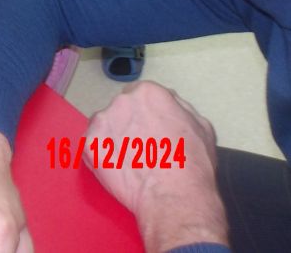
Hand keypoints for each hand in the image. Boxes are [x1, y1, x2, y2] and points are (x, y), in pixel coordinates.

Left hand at [85, 81, 227, 249]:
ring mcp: (102, 123)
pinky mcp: (89, 145)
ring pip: (104, 126)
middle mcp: (122, 102)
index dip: (145, 114)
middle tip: (142, 148)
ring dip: (113, 138)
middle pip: (120, 109)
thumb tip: (169, 101)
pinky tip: (118, 169)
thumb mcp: (200, 126)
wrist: (174, 196)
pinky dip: (102, 156)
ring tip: (130, 161)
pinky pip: (93, 147)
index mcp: (148, 93)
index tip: (149, 129)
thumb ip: (180, 107)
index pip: (139, 95)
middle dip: (128, 124)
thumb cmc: (192, 164)